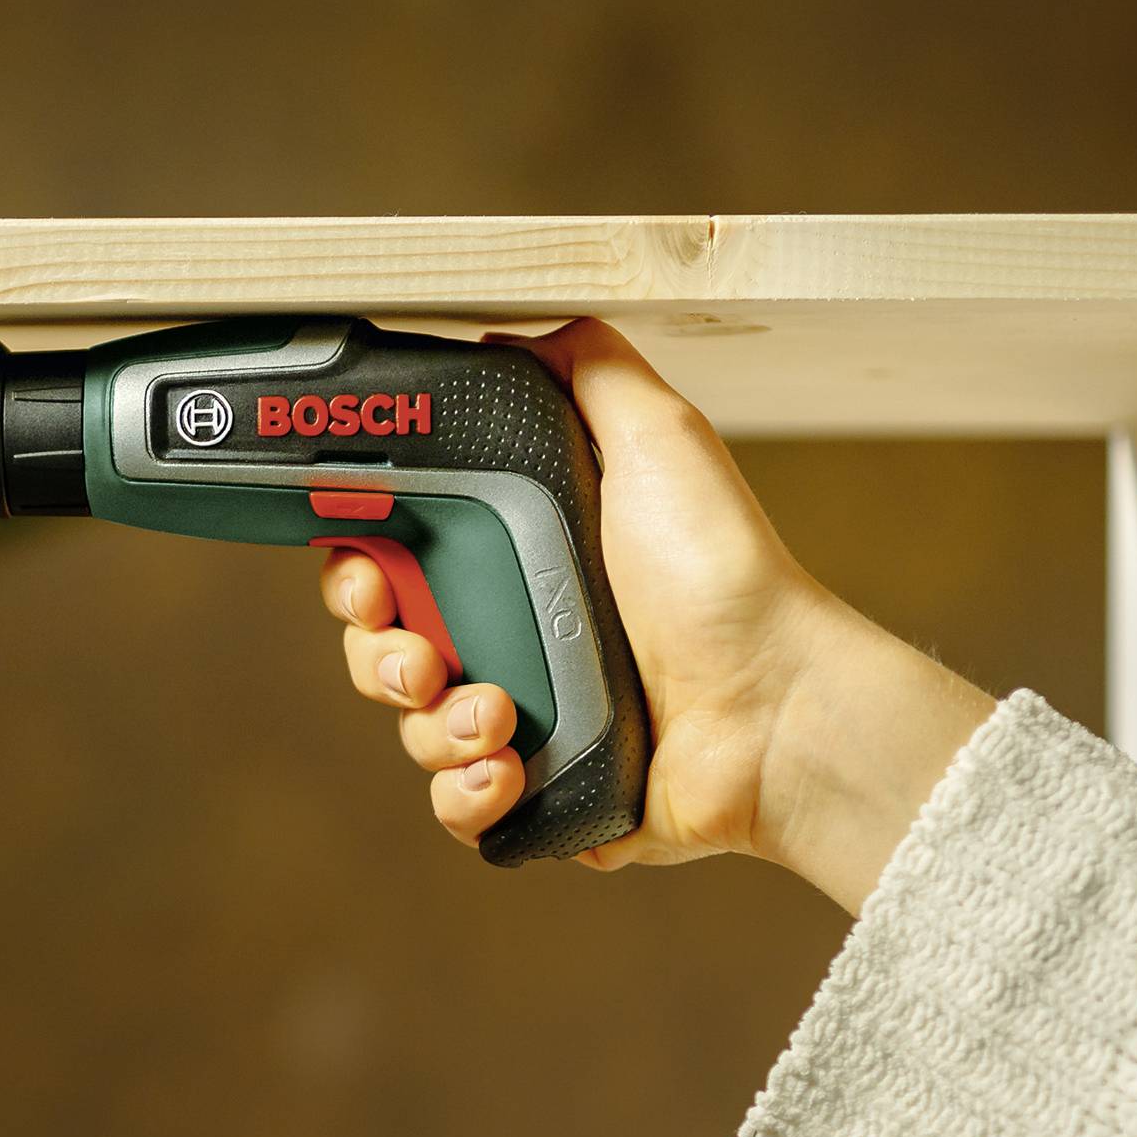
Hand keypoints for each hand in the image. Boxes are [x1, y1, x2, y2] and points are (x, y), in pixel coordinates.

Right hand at [320, 319, 992, 910]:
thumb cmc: (724, 576)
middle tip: (423, 657)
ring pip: (411, 730)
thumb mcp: (661, 438)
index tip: (370, 570)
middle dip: (380, 655)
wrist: (776, 707)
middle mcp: (514, 636)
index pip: (395, 559)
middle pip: (382, 648)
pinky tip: (504, 772)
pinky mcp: (541, 796)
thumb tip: (512, 329)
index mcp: (521, 557)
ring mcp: (524, 721)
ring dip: (431, 727)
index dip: (361, 567)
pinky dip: (464, 793)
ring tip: (499, 720)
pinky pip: (456, 806)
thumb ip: (589, 367)